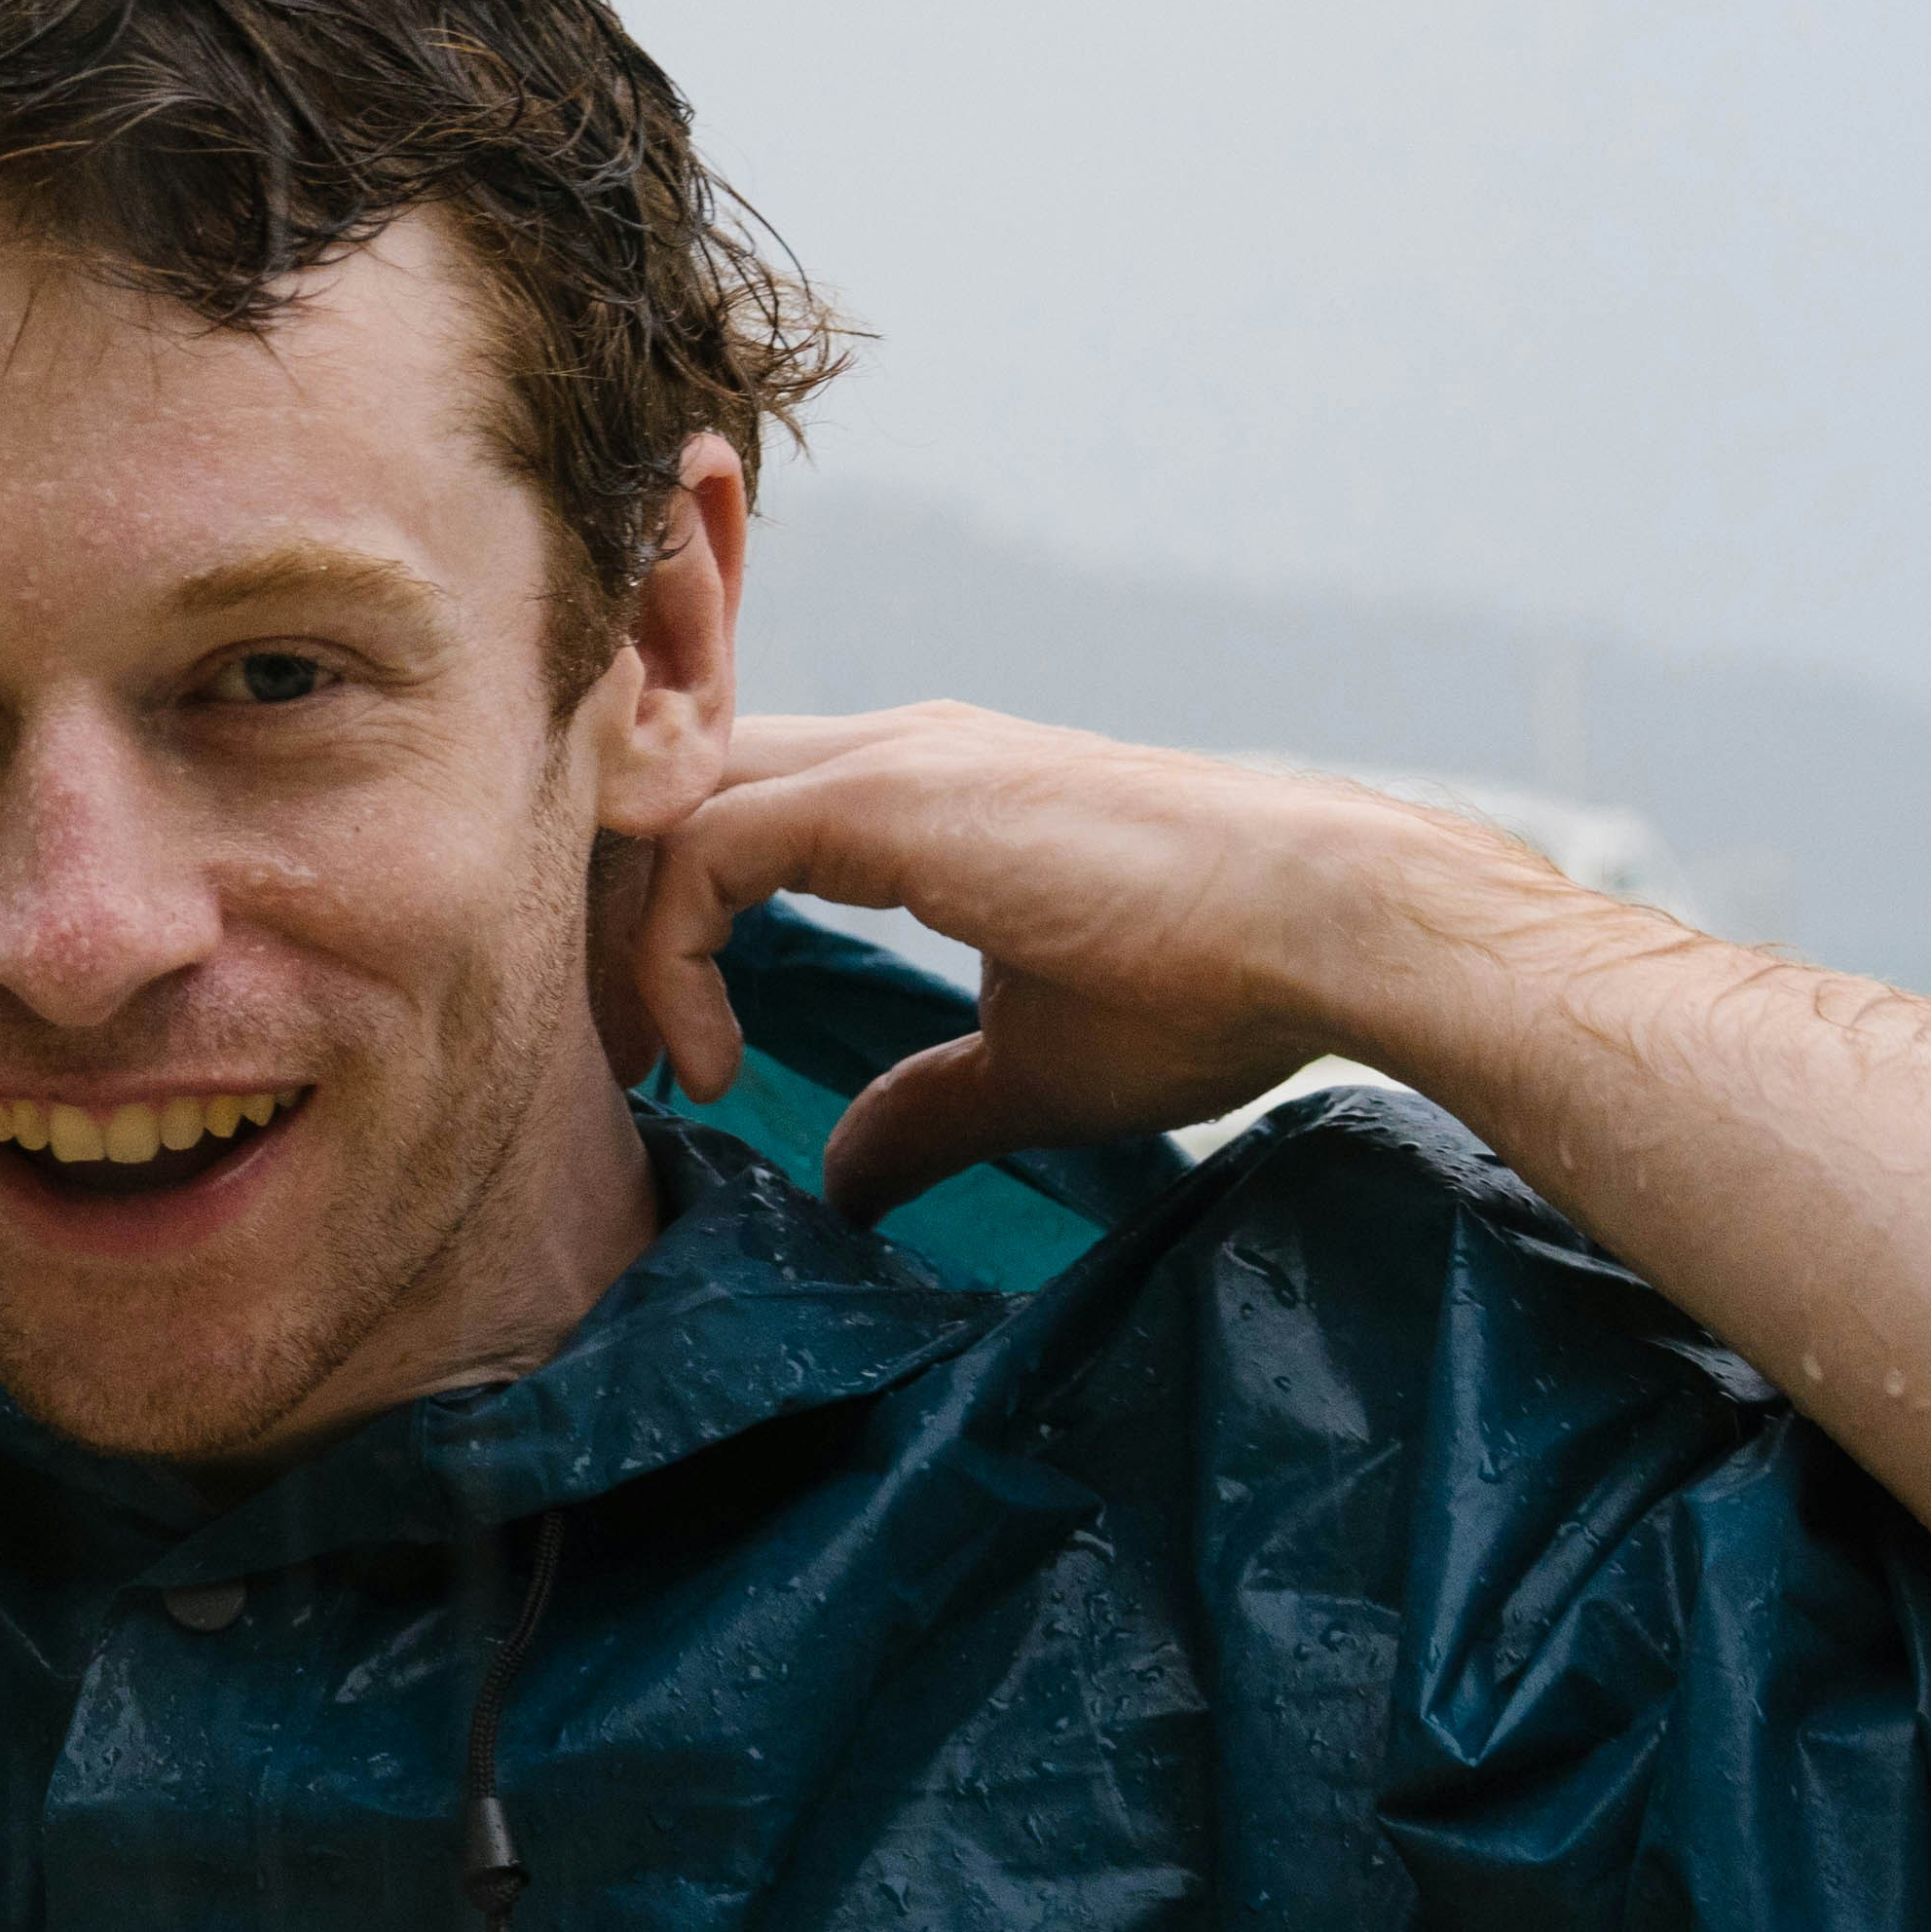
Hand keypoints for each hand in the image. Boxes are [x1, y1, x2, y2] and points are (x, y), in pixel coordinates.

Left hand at [629, 706, 1582, 1223]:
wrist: (1324, 927)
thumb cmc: (1212, 988)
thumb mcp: (1033, 1069)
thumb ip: (926, 1110)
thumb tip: (848, 1180)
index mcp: (913, 794)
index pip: (719, 812)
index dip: (660, 926)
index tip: (677, 1061)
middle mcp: (885, 750)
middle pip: (665, 792)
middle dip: (606, 921)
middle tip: (606, 1062)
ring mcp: (888, 761)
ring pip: (666, 801)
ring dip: (622, 938)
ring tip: (646, 1066)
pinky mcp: (894, 797)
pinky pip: (708, 848)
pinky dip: (675, 955)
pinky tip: (710, 1063)